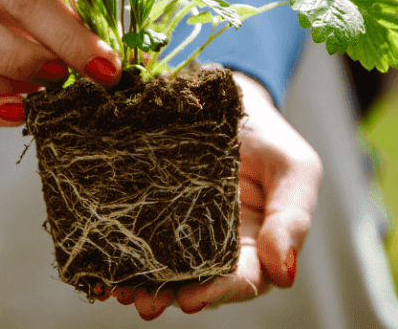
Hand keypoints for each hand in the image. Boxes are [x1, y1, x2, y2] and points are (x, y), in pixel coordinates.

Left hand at [119, 71, 323, 318]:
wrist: (225, 93)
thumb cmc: (267, 135)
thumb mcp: (294, 167)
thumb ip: (294, 218)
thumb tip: (285, 273)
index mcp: (258, 245)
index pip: (242, 280)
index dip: (218, 293)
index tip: (191, 299)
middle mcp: (218, 248)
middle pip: (197, 284)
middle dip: (171, 296)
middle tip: (146, 302)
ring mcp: (180, 232)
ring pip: (163, 270)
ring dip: (142, 285)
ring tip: (121, 290)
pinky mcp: (150, 213)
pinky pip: (135, 240)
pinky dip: (119, 258)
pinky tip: (103, 269)